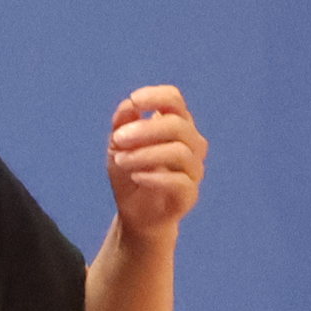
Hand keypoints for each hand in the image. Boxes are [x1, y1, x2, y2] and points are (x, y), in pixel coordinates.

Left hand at [107, 85, 207, 241]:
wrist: (136, 213)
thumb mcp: (118, 145)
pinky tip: (135, 177)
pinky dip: (155, 177)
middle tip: (117, 138)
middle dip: (145, 130)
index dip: (156, 97)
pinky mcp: (190, 194)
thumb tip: (130, 105)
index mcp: (176, 124)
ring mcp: (194, 169)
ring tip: (119, 160)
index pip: (174, 100)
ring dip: (145, 154)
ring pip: (180, 152)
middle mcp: (191, 143)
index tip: (134, 101)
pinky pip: (180, 181)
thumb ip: (123, 123)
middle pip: (178, 126)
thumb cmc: (129, 172)